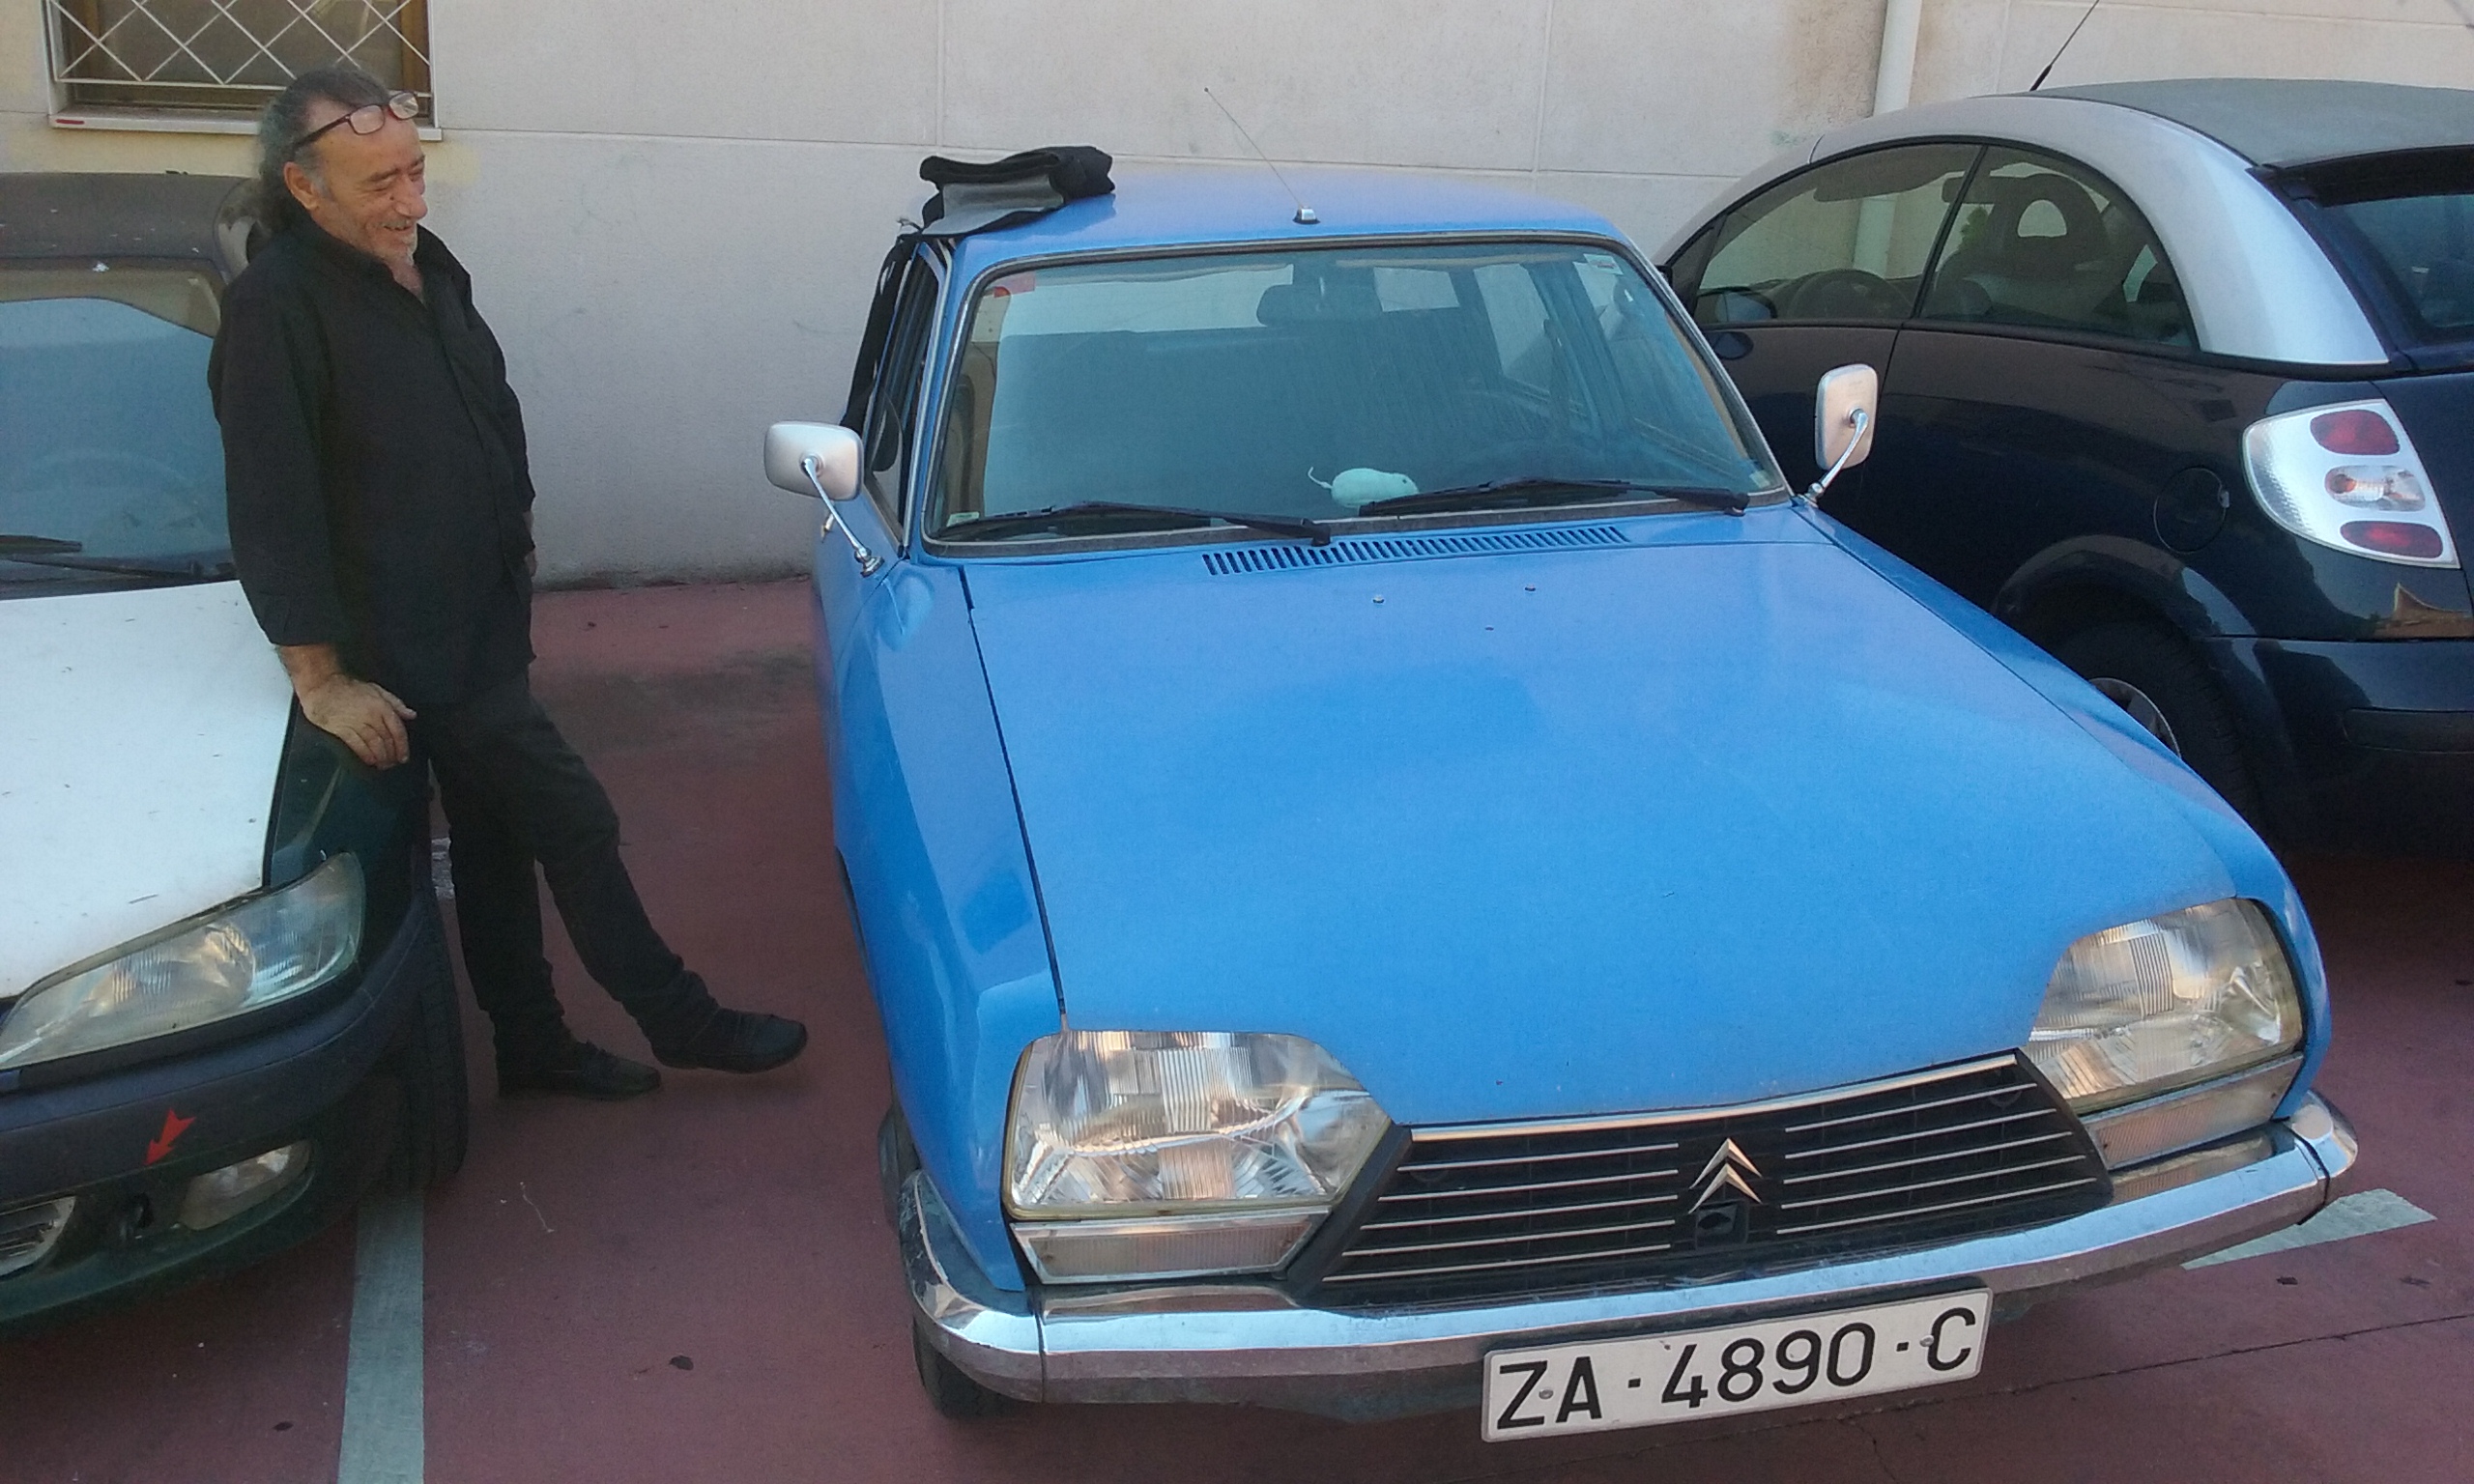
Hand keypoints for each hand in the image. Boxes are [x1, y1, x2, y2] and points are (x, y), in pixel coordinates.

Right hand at [299, 672, 417, 767]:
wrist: (321, 686)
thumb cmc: (349, 687)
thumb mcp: (377, 690)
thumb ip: (396, 703)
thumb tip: (411, 714)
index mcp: (381, 706)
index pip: (397, 729)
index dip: (402, 745)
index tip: (404, 756)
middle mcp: (371, 715)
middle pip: (386, 739)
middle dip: (392, 754)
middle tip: (393, 763)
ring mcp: (356, 722)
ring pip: (374, 743)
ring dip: (380, 757)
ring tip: (383, 764)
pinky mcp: (341, 728)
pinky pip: (357, 744)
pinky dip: (365, 754)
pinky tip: (370, 761)